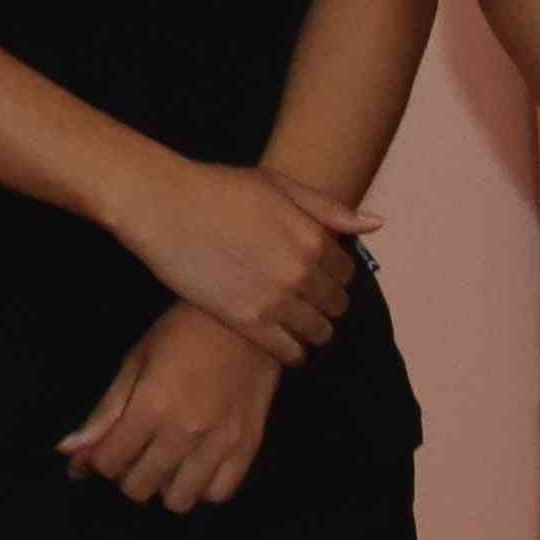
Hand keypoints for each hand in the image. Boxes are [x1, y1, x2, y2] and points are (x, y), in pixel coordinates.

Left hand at [59, 303, 283, 511]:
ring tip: (166, 462)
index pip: (109, 463)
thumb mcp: (133, 365)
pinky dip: (202, 487)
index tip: (107, 447)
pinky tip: (196, 466)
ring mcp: (220, 444)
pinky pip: (219, 493)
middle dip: (127, 474)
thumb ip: (103, 414)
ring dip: (164, 486)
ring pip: (179, 500)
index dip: (99, 460)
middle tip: (135, 453)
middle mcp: (184, 432)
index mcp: (150, 407)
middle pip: (140, 487)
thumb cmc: (179, 335)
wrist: (242, 322)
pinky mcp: (249, 448)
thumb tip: (66, 451)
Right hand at [111, 156, 371, 359]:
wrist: (164, 206)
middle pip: (336, 305)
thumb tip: (375, 224)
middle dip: (325, 303)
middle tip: (304, 300)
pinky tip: (285, 345)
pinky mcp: (248, 321)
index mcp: (314, 240)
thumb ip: (328, 208)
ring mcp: (276, 300)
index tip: (316, 275)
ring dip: (313, 330)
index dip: (332, 274)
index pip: (346, 273)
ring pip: (319, 332)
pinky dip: (294, 352)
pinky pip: (289, 351)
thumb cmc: (218, 188)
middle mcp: (303, 274)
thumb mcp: (278, 186)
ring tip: (296, 324)